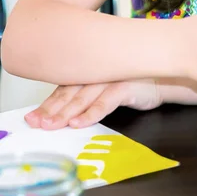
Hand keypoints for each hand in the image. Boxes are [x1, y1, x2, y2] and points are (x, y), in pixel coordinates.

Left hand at [24, 79, 161, 129]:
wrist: (163, 78)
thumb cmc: (132, 83)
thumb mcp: (106, 85)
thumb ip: (87, 91)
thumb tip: (60, 111)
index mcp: (90, 70)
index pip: (64, 87)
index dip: (47, 103)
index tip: (33, 117)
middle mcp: (97, 71)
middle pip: (69, 92)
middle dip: (51, 109)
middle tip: (37, 123)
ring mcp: (111, 77)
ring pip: (83, 97)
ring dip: (66, 113)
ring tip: (52, 125)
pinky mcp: (125, 86)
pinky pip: (105, 102)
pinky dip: (91, 113)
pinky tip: (79, 123)